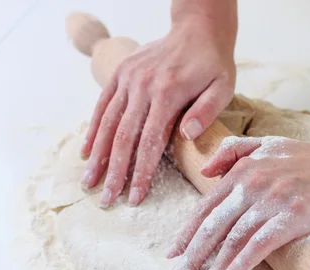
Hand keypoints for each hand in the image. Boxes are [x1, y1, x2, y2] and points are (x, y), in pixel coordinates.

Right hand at [80, 19, 235, 207]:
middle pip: (124, 137)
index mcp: (168, 93)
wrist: (197, 29)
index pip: (150, 142)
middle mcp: (143, 86)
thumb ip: (206, 111)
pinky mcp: (120, 73)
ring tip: (89, 182)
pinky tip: (87, 151)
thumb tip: (187, 136)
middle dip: (114, 172)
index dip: (141, 172)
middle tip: (106, 199)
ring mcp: (128, 78)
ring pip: (108, 123)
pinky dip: (93, 129)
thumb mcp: (222, 87)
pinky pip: (103, 104)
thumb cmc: (213, 64)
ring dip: (98, 156)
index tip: (134, 197)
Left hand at [164, 135, 309, 269]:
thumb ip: (235, 151)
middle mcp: (252, 183)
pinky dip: (242, 264)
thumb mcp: (269, 144)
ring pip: (233, 239)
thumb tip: (207, 173)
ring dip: (213, 269)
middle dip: (190, 257)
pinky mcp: (294, 215)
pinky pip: (261, 244)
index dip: (186, 233)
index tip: (172, 255)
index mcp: (243, 170)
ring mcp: (273, 199)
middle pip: (213, 226)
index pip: (206, 207)